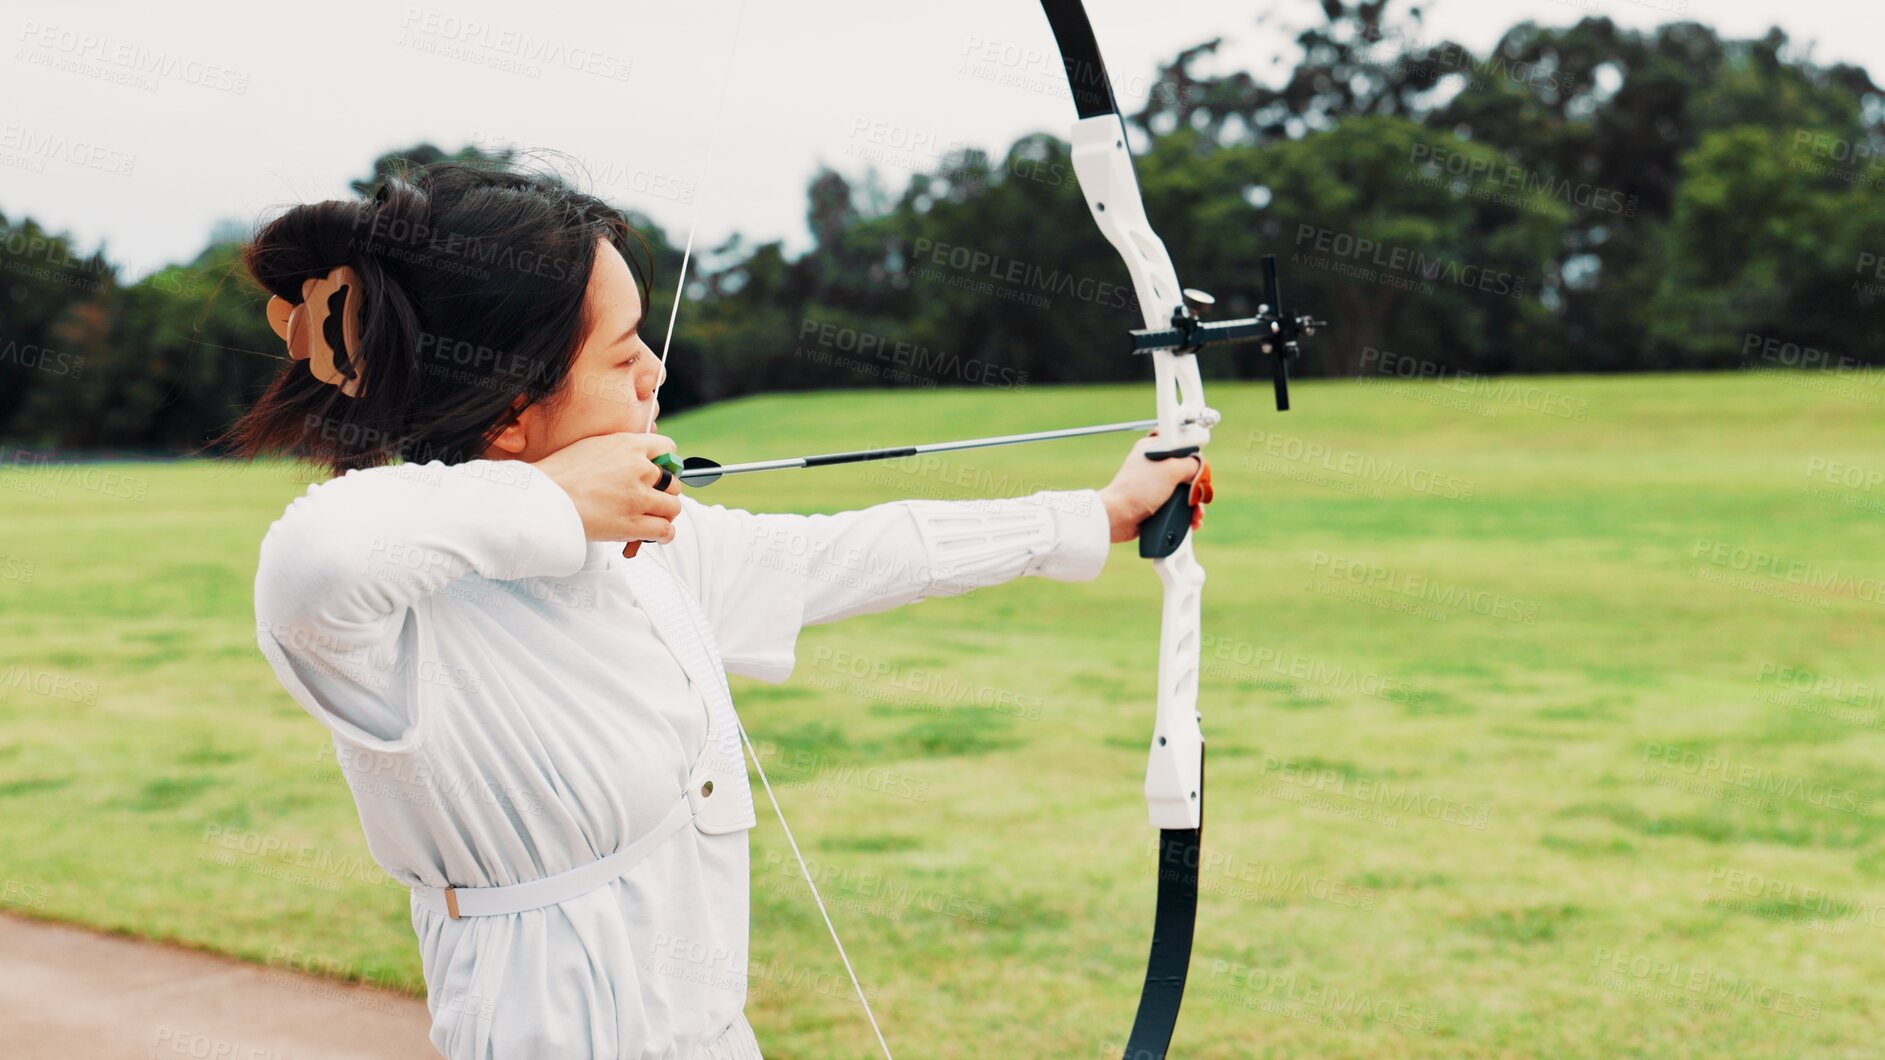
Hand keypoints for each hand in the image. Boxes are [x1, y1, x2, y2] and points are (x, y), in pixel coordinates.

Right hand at [531, 433, 683, 558]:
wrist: (543, 497)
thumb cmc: (558, 475)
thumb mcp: (591, 447)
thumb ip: (618, 452)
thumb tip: (630, 459)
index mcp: (628, 445)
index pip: (667, 448)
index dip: (666, 463)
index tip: (660, 473)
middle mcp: (639, 468)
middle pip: (673, 482)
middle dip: (664, 493)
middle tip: (650, 501)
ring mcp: (638, 497)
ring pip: (673, 507)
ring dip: (663, 515)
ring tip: (650, 520)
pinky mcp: (634, 523)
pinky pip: (665, 531)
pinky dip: (662, 535)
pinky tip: (653, 536)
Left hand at [1097, 434, 1209, 544]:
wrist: (1118, 517)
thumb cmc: (1138, 489)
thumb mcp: (1170, 469)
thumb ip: (1191, 464)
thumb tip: (1200, 469)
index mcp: (1153, 450)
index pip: (1181, 447)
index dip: (1193, 459)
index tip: (1198, 471)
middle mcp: (1153, 467)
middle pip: (1186, 473)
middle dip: (1197, 489)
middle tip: (1198, 498)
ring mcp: (1154, 487)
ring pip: (1183, 494)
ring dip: (1194, 506)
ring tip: (1196, 516)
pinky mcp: (1154, 505)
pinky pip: (1176, 509)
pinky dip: (1186, 516)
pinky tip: (1192, 523)